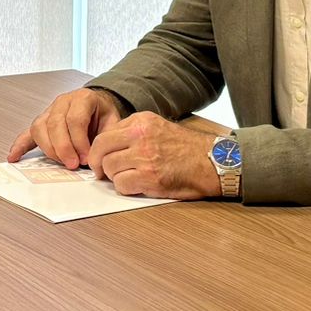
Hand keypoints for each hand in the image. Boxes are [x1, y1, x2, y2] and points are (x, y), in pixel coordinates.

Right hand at [6, 88, 123, 168]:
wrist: (98, 107)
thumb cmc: (104, 115)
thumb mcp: (113, 122)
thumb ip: (107, 138)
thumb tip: (97, 158)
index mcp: (82, 98)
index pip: (75, 119)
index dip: (79, 141)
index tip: (86, 158)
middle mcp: (63, 102)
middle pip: (55, 124)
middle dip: (64, 148)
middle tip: (73, 164)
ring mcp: (49, 111)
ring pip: (39, 128)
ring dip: (49, 149)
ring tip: (61, 163)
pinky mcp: (41, 123)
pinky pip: (27, 133)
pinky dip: (20, 146)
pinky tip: (14, 157)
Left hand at [87, 113, 222, 199]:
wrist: (212, 162)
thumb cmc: (186, 148)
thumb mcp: (158, 127)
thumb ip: (134, 132)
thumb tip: (109, 145)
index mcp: (141, 121)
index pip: (105, 134)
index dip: (98, 150)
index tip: (100, 158)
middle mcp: (140, 135)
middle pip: (101, 149)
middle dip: (98, 163)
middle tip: (101, 172)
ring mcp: (144, 157)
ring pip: (109, 168)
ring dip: (114, 177)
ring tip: (127, 178)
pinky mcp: (149, 177)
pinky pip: (121, 185)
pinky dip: (125, 188)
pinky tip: (136, 186)